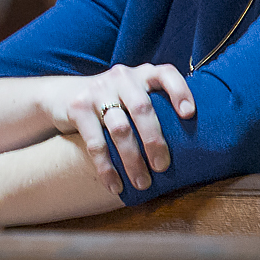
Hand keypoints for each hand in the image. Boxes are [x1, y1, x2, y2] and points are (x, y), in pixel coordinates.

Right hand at [45, 64, 194, 196]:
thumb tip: (195, 145)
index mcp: (143, 74)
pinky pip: (95, 143)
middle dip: (154, 140)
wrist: (64, 94)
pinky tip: (115, 185)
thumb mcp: (135, 94)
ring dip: (132, 160)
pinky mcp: (78, 107)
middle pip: (142, 108)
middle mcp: (122, 77)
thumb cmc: (114, 102)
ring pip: (120, 129)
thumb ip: (158, 106)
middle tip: (163, 167)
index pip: (166, 74)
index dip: (180, 91)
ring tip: (142, 183)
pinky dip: (106, 168)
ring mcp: (98, 91)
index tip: (189, 114)